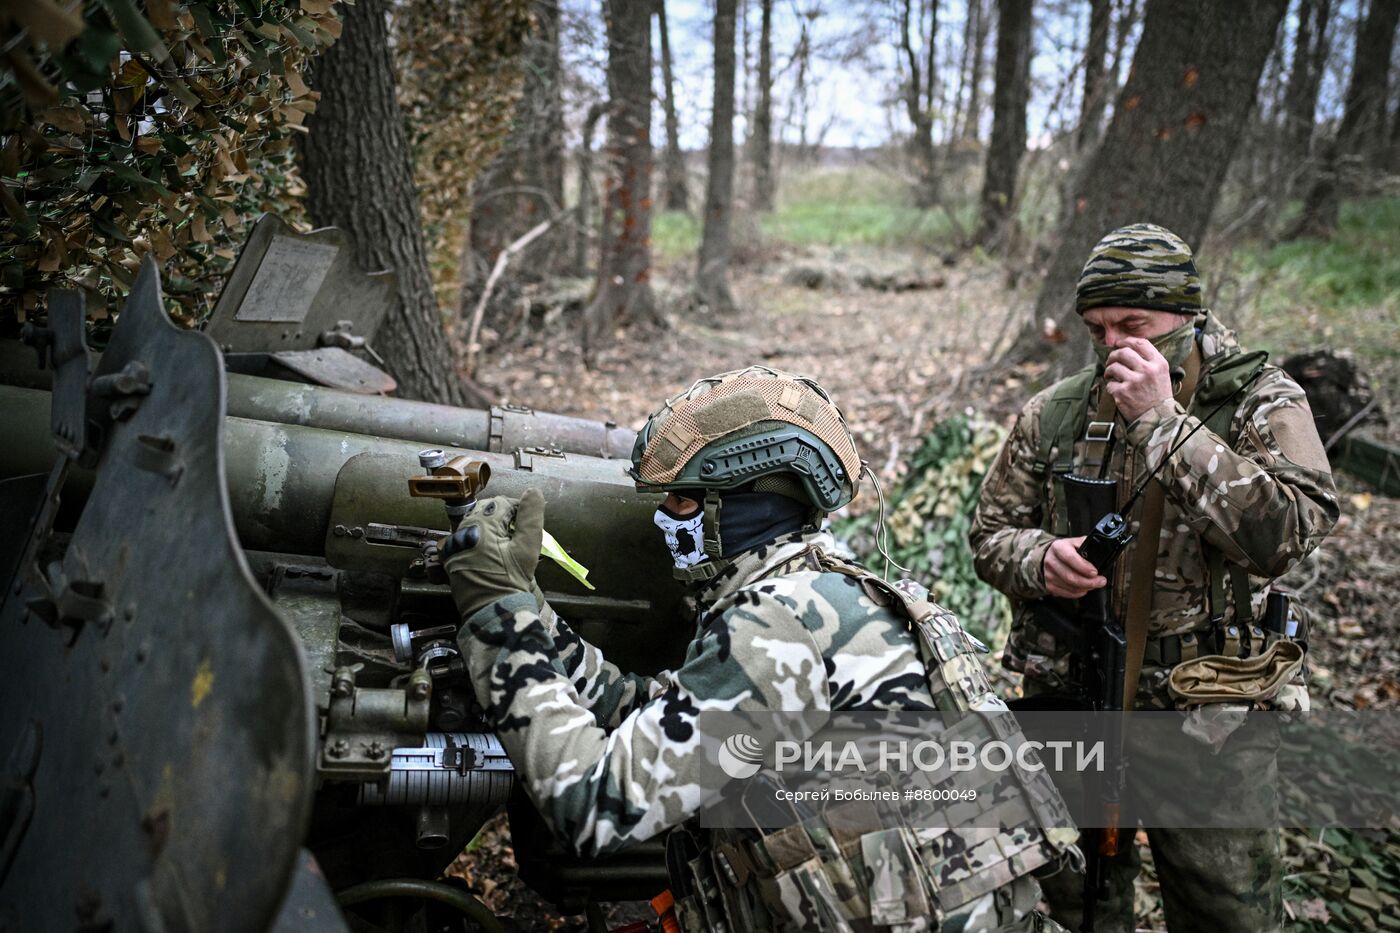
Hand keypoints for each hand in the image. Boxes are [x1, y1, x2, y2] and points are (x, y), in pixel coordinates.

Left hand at [441, 489, 544, 618]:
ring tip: (509, 543)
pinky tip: (493, 552)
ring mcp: (454, 545)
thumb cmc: (511, 582)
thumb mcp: (527, 548)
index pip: (502, 503)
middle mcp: (462, 531)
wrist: (492, 614)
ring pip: (475, 523)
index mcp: (480, 526)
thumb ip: (531, 517)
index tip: (531, 522)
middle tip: (521, 533)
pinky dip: (480, 539)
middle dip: (505, 516)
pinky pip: (466, 538)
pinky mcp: (452, 559)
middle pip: (486, 510)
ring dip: (492, 526)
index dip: (520, 509)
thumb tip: (533, 491)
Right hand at [1043, 536, 1106, 598]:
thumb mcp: (1076, 542)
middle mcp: (1051, 561)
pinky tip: (1083, 588)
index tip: (1095, 572)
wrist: (1051, 556)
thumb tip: (1102, 553)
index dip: (1084, 567)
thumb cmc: (1067, 550)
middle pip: (1070, 576)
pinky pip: (1067, 594)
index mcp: (1058, 547)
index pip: (1070, 558)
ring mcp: (1049, 574)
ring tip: (1093, 584)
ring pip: (1070, 587)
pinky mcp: (1049, 585)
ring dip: (1085, 588)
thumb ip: (1087, 545)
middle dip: (1089, 582)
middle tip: (1101, 581)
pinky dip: (1078, 593)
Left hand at [1103, 337, 1171, 420]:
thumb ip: (1148, 360)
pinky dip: (1111, 386)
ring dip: (1109, 370)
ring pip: (1113, 367)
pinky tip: (1116, 390)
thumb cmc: (1158, 394)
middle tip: (1110, 361)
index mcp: (1159, 363)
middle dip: (1113, 355)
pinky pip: (1110, 384)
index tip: (1118, 344)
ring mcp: (1134, 382)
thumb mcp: (1161, 373)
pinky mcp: (1123, 393)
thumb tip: (1126, 347)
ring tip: (1111, 375)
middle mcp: (1147, 370)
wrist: (1159, 418)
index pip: (1140, 343)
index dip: (1126, 341)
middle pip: (1123, 352)